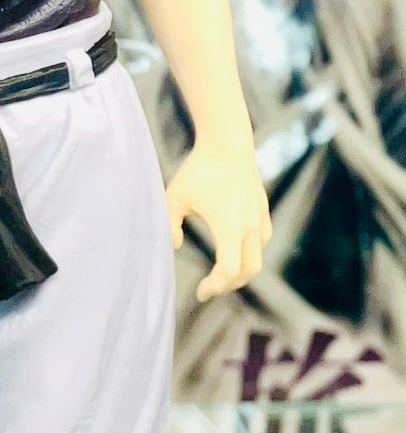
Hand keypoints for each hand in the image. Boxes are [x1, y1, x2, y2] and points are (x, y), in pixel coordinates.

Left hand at [166, 141, 272, 302]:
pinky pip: (261, 240)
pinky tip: (234, 250)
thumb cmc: (198, 169)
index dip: (214, 287)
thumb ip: (170, 226)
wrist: (227, 140)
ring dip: (241, 270)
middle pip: (248, 271)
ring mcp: (260, 217)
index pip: (227, 272)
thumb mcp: (174, 198)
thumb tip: (175, 246)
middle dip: (229, 285)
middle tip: (210, 288)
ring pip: (258, 256)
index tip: (200, 292)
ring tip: (221, 273)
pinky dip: (250, 252)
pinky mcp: (262, 208)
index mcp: (230, 228)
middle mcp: (250, 226)